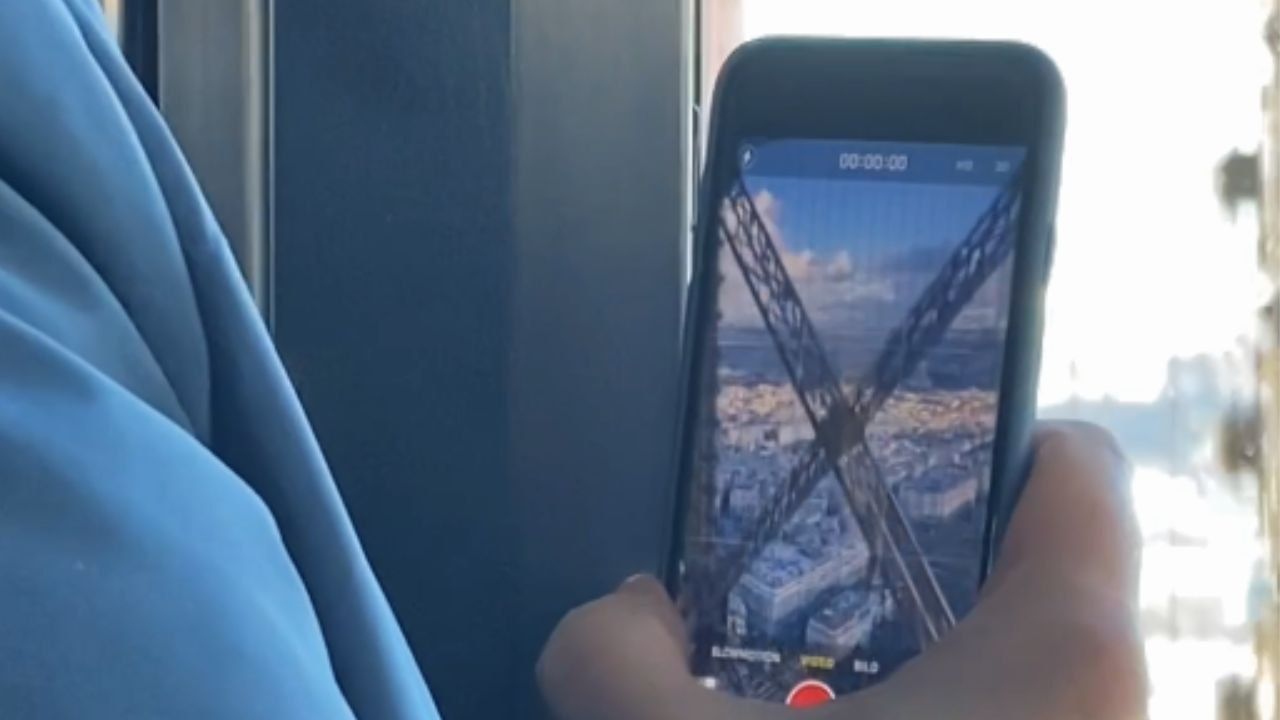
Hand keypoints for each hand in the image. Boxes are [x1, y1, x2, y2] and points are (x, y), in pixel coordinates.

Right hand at [537, 422, 1146, 719]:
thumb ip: (608, 655)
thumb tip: (624, 612)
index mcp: (1065, 640)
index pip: (1071, 466)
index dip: (977, 437)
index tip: (876, 456)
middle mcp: (1117, 705)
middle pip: (1028, 570)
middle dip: (908, 564)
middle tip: (800, 574)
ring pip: (1011, 675)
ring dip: (904, 667)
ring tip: (794, 682)